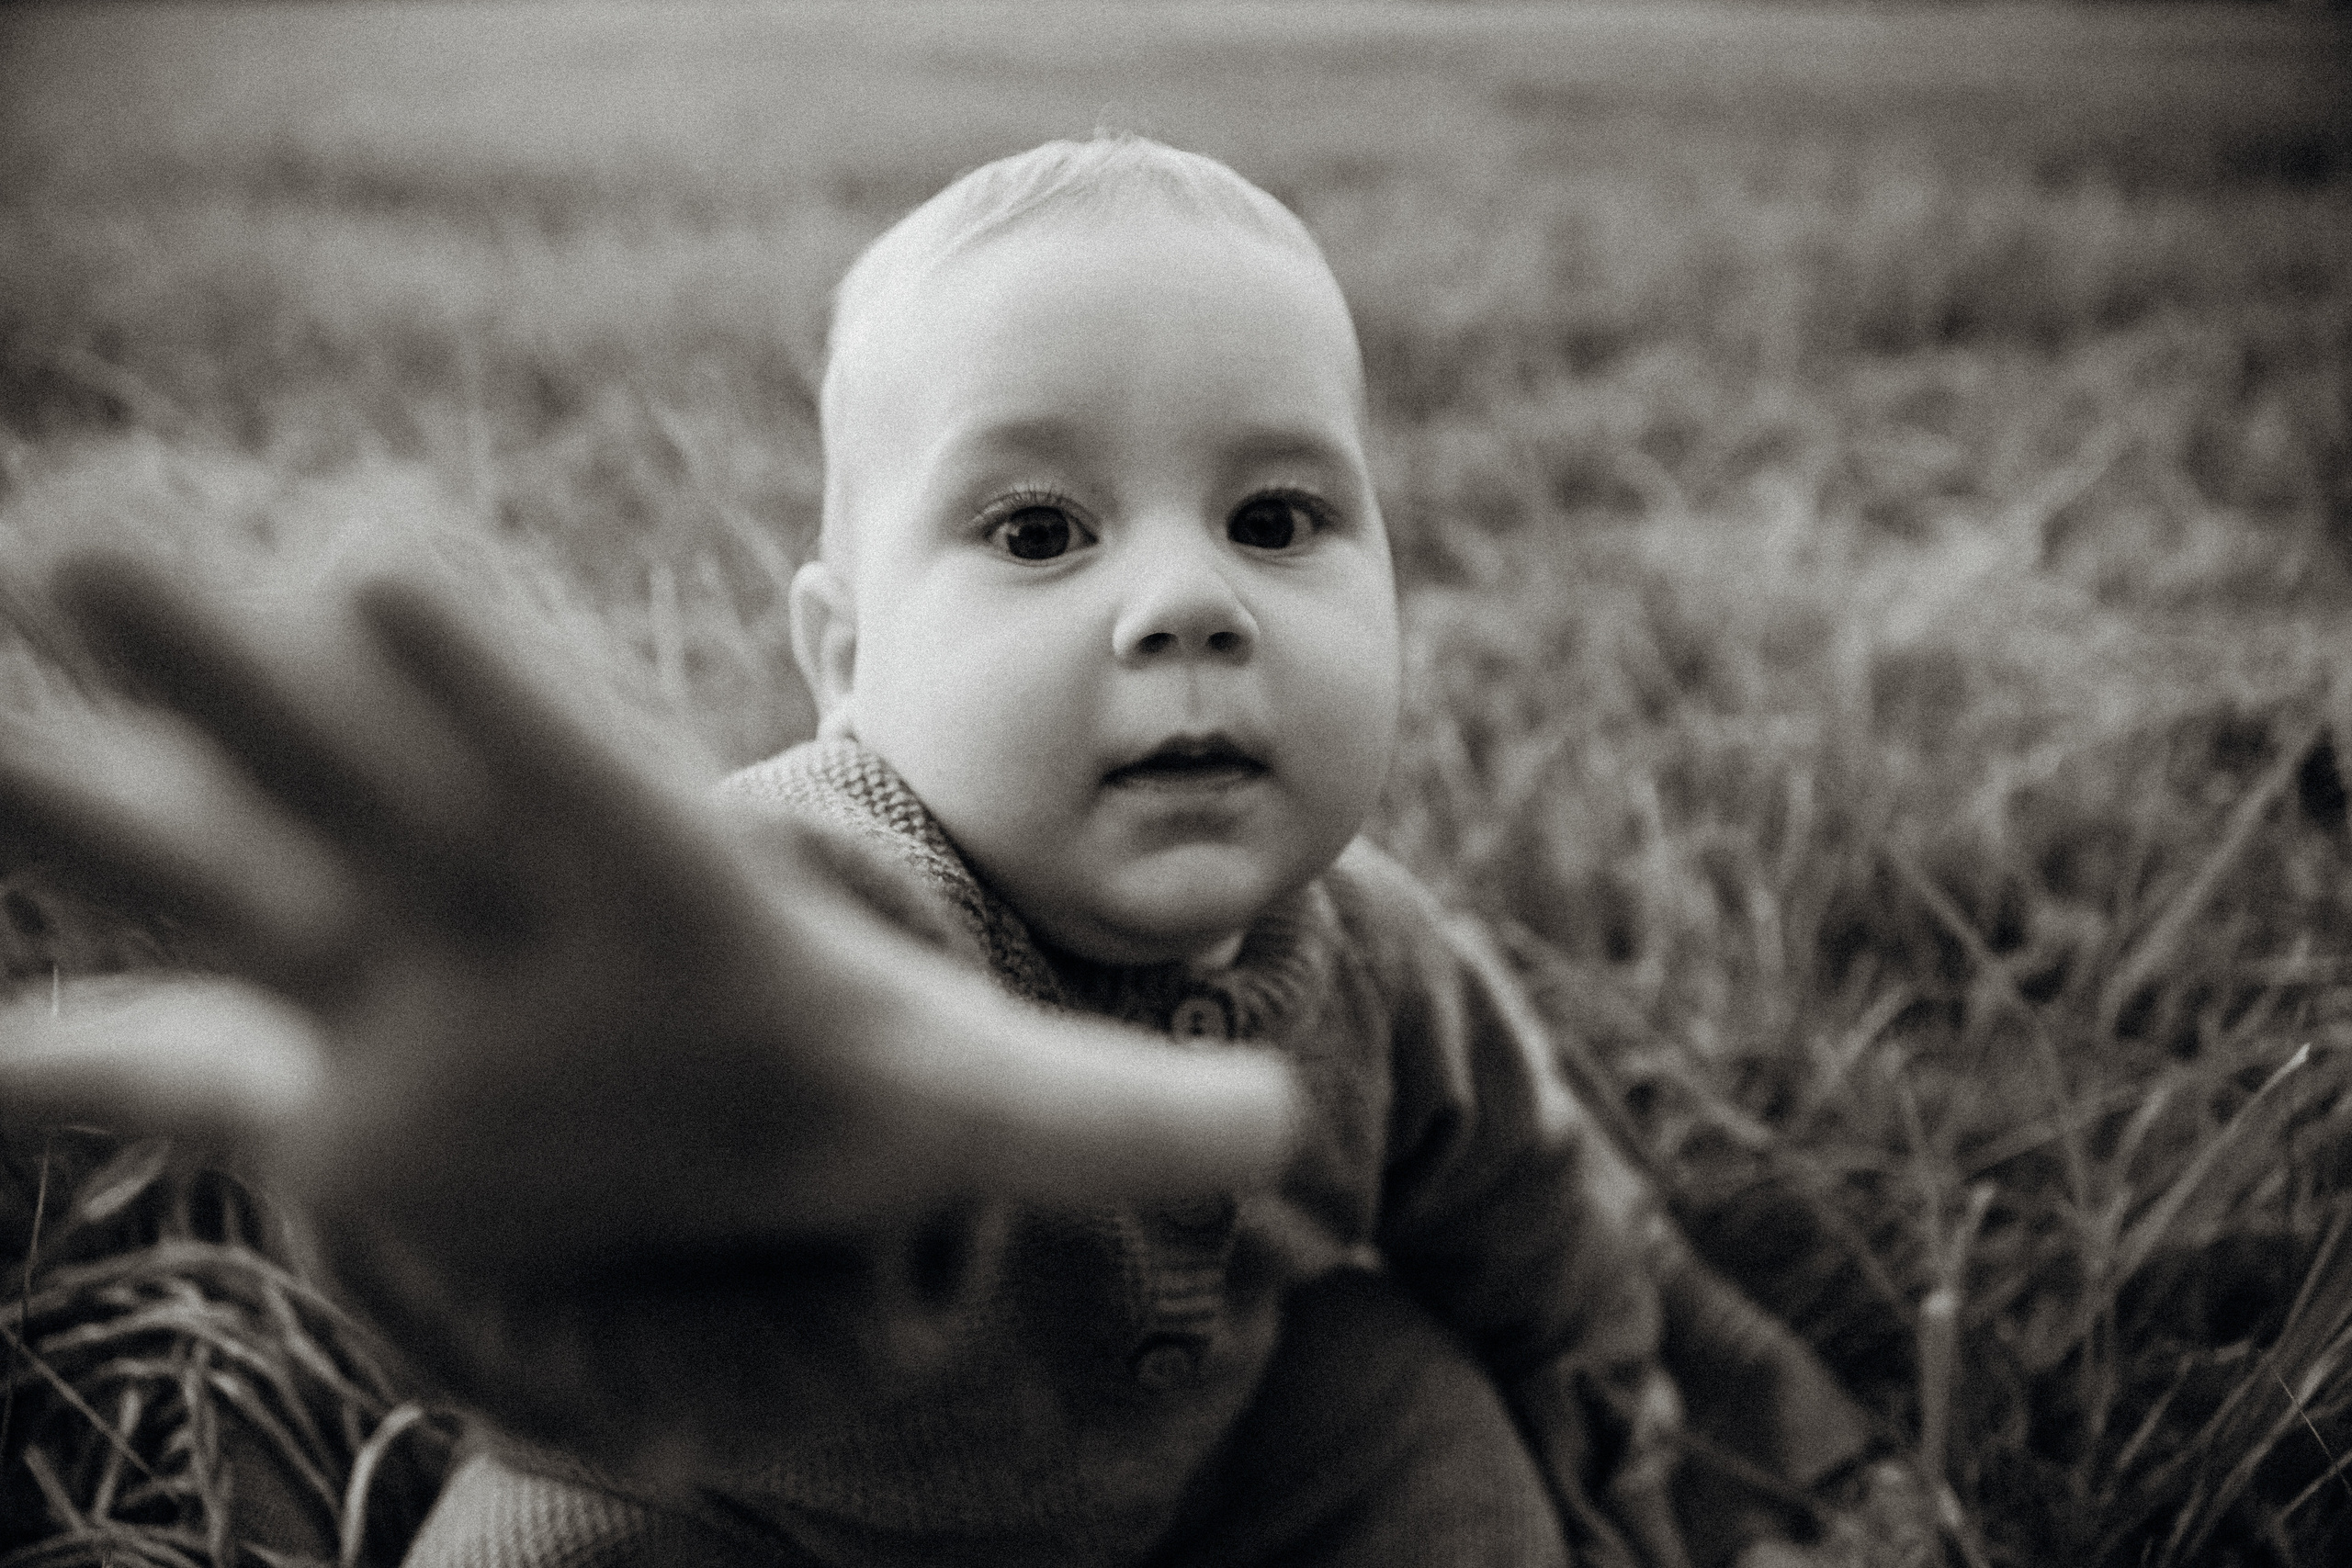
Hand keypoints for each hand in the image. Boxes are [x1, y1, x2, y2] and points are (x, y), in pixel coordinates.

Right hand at [0, 552, 1297, 1273]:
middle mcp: (490, 903)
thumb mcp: (961, 1105)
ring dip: (85, 802)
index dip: (481, 684)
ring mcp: (382, 990)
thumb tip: (1275, 1141)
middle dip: (226, 677)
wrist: (733, 1111)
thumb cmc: (835, 1075)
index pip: (560, 766)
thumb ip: (1098, 1118)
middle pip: (346, 773)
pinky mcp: (322, 1097)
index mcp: (643, 880)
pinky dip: (79, 1076)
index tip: (376, 564)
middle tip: (75, 545)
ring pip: (211, 874)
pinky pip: (170, 1075)